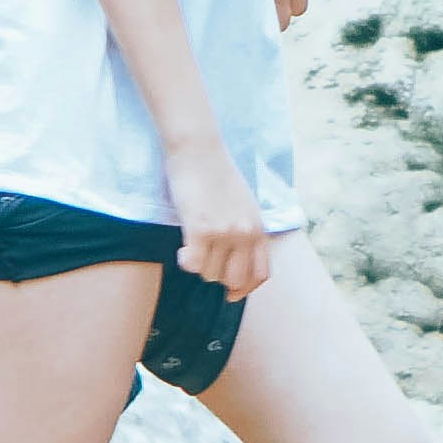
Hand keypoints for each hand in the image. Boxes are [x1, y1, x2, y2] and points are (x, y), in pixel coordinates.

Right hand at [166, 149, 275, 298]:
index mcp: (258, 228)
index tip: (231, 294)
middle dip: (218, 276)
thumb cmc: (216, 173)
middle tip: (205, 259)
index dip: (244, 289)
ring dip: (200, 264)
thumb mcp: (244, 204)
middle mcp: (245, 234)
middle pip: (232, 280)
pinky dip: (186, 261)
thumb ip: (245, 230)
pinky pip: (193, 265)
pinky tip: (183, 249)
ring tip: (194, 242)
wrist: (199, 148)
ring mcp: (224, 233)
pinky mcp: (201, 229)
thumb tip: (236, 259)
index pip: (260, 275)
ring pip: (210, 274)